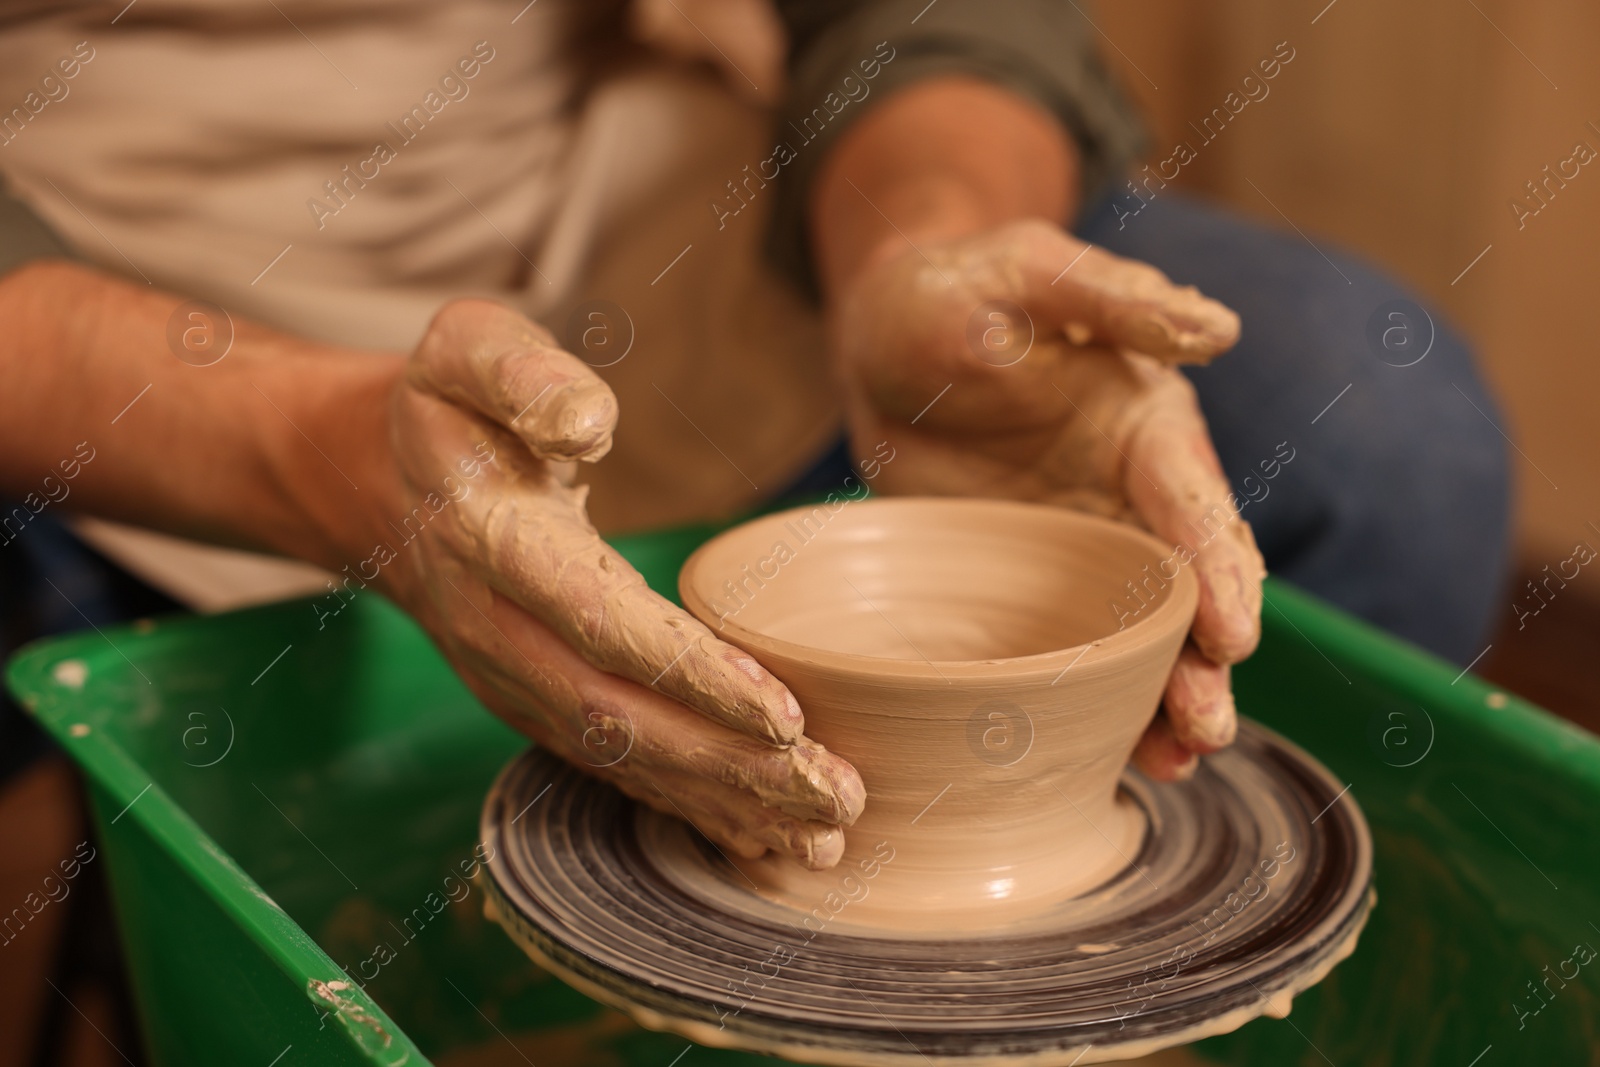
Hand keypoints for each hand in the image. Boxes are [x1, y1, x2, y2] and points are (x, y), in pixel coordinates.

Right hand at [371, 300, 864, 865]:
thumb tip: (588, 419)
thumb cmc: (450, 410)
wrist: (383, 487)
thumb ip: (521, 375)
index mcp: (492, 541)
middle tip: (838, 798)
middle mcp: (497, 630)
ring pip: (620, 757)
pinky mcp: (535, 703)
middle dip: (732, 766)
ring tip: (824, 836)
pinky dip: (688, 807)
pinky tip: (763, 836)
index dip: (689, 673)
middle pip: (621, 717)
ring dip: (723, 802)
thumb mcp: (467, 350)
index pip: (599, 622)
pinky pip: (611, 766)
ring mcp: (511, 681)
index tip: (780, 713)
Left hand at [829, 220, 1264, 779]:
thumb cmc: (954, 291)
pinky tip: (1119, 756)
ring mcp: (1081, 551)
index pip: (1195, 505)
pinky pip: (1072, 650)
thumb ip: (1114, 298)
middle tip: (1207, 726)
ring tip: (1178, 760)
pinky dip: (1098, 701)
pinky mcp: (1030, 586)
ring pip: (1141, 636)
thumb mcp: (1026, 273)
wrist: (885, 338)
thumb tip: (1216, 327)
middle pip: (1185, 591)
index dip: (1219, 570)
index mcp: (1148, 425)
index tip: (1233, 634)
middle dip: (1204, 660)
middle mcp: (1131, 498)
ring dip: (1164, 698)